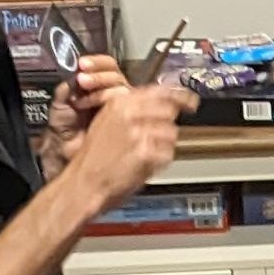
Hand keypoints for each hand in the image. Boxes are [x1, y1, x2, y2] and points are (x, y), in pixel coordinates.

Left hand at [39, 51, 131, 154]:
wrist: (65, 148)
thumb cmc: (64, 125)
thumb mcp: (61, 100)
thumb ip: (68, 84)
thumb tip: (77, 72)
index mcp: (98, 82)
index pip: (106, 65)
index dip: (97, 62)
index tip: (83, 63)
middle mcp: (113, 91)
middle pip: (116, 75)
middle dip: (99, 76)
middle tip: (83, 80)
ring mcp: (122, 106)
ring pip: (123, 89)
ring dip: (102, 90)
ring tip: (82, 101)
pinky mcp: (127, 120)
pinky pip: (126, 107)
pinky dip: (111, 106)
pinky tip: (97, 113)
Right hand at [63, 75, 191, 206]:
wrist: (84, 184)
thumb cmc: (92, 159)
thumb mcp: (105, 122)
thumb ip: (131, 110)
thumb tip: (159, 104)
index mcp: (120, 102)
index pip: (160, 90)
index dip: (180, 95)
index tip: (190, 100)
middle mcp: (130, 113)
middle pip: (170, 110)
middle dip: (168, 124)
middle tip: (159, 137)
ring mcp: (139, 132)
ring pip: (172, 133)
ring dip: (164, 145)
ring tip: (146, 155)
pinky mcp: (146, 151)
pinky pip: (168, 153)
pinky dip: (161, 161)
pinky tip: (145, 164)